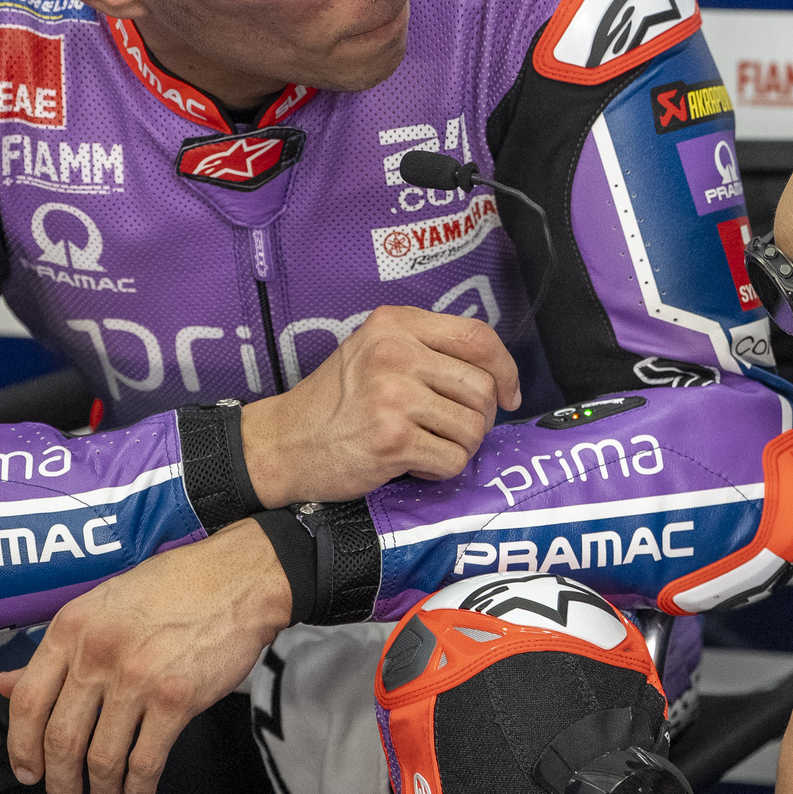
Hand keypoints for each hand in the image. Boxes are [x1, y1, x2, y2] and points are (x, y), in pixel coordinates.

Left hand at [0, 522, 290, 793]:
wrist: (238, 580)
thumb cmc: (176, 586)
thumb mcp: (103, 604)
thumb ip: (58, 649)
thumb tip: (9, 684)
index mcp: (72, 628)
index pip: (28, 701)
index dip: (21, 747)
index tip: (28, 771)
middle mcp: (98, 654)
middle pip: (61, 739)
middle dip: (59, 784)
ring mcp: (137, 678)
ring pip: (102, 758)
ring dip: (100, 793)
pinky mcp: (176, 700)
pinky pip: (146, 761)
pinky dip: (138, 790)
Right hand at [241, 304, 520, 506]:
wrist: (284, 443)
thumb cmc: (335, 401)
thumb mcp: (374, 351)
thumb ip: (427, 349)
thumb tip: (495, 376)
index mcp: (395, 323)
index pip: (478, 336)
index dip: (505, 369)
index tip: (508, 395)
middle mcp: (395, 353)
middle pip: (482, 388)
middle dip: (481, 418)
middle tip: (453, 429)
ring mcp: (393, 396)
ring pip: (473, 428)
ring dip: (459, 446)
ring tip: (428, 445)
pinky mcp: (392, 440)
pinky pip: (452, 459)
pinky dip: (440, 469)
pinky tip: (413, 462)